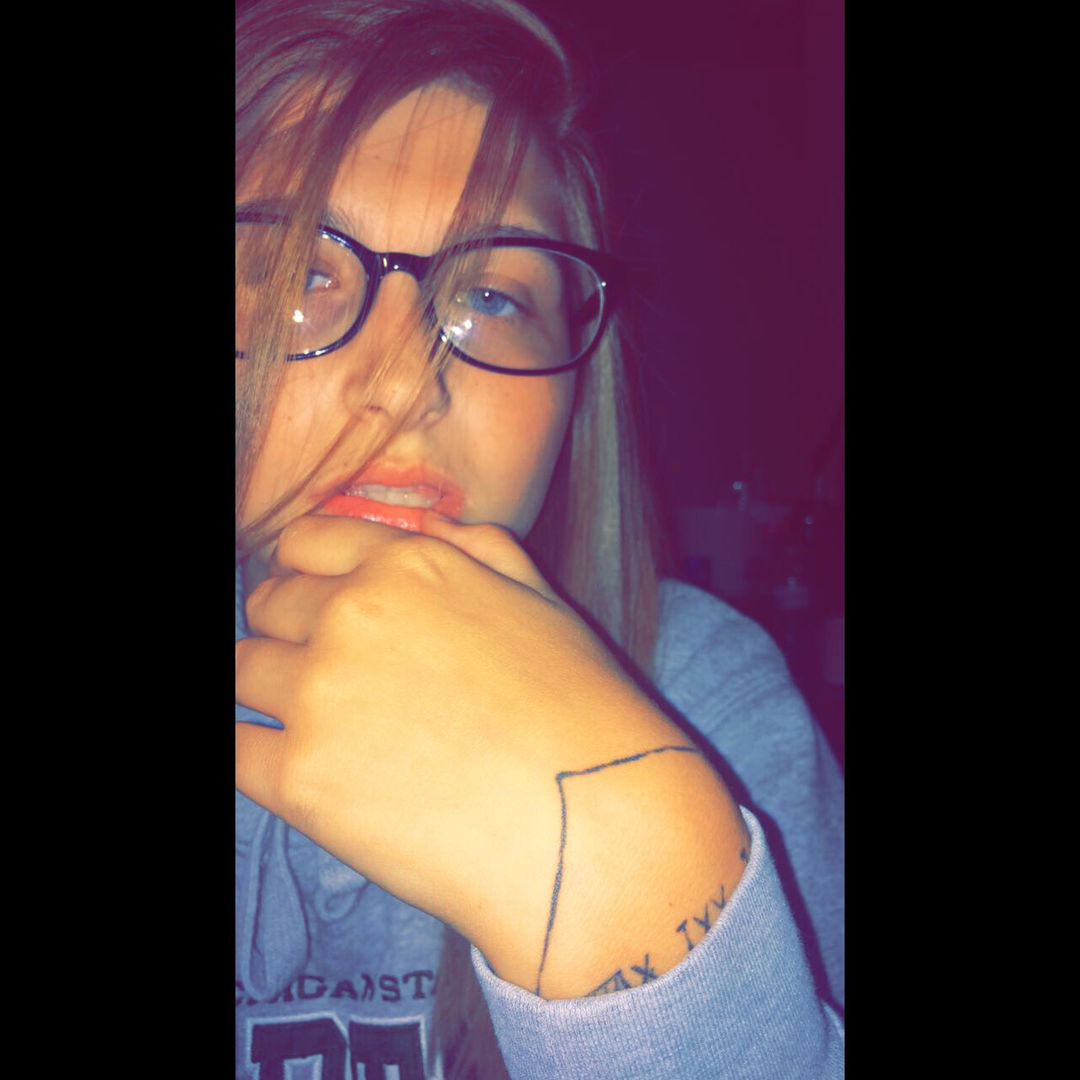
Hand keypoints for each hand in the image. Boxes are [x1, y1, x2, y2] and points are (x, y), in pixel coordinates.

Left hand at [236, 513, 748, 996]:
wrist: (591, 825)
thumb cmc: (583, 711)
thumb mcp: (543, 602)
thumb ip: (479, 548)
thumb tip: (427, 528)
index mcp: (406, 565)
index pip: (305, 543)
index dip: (307, 572)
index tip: (318, 604)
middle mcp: (350, 615)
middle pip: (268, 606)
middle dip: (289, 631)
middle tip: (331, 674)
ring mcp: (318, 696)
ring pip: (243, 672)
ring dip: (273, 692)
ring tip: (326, 726)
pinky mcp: (299, 779)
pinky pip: (234, 751)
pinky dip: (256, 753)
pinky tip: (300, 767)